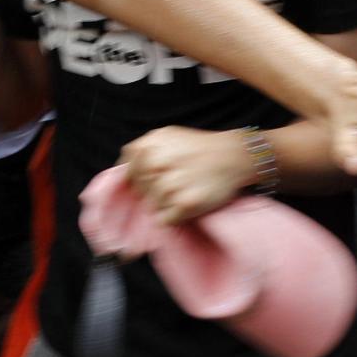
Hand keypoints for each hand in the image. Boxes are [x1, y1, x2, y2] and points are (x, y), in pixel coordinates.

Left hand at [120, 126, 264, 226]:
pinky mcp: (184, 204)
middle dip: (154, 192)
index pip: (129, 175)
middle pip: (141, 192)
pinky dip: (174, 216)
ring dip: (166, 204)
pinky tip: (188, 202)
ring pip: (152, 207)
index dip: (141, 180)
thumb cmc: (199, 148)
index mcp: (147, 147)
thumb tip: (122, 174)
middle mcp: (155, 164)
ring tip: (185, 191)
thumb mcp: (166, 136)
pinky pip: (165, 220)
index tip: (154, 180)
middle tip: (176, 184)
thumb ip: (142, 151)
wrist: (233, 156)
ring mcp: (169, 185)